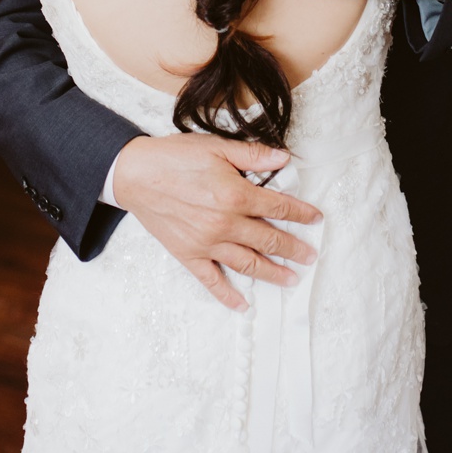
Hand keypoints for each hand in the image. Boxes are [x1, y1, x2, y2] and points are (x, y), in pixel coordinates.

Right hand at [112, 134, 323, 311]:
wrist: (135, 175)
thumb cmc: (176, 158)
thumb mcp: (218, 147)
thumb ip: (253, 155)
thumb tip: (284, 158)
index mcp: (236, 196)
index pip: (279, 207)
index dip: (301, 213)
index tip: (316, 219)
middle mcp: (225, 224)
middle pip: (269, 239)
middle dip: (293, 248)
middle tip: (311, 256)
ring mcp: (207, 244)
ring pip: (248, 264)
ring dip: (272, 273)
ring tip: (291, 280)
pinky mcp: (189, 255)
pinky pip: (211, 281)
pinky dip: (227, 295)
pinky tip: (243, 305)